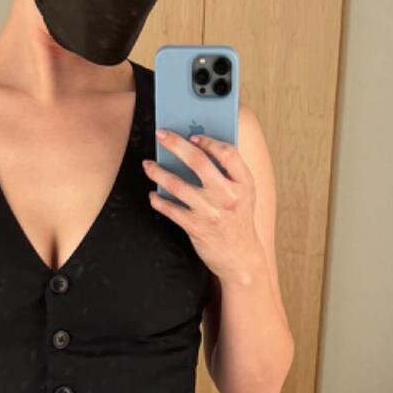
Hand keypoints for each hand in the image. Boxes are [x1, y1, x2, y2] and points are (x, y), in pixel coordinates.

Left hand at [142, 129, 263, 282]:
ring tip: (148, 165)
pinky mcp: (196, 227)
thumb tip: (198, 148)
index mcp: (244, 183)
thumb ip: (230, 173)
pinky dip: (158, 200)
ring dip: (158, 172)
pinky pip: (170, 209)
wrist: (241, 258)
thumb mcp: (245, 195)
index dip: (208, 141)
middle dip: (175, 144)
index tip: (192, 137)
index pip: (227, 153)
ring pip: (177, 184)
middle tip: (161, 134)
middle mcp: (228, 195)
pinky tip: (153, 194)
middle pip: (198, 161)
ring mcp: (210, 212)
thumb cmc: (239, 221)